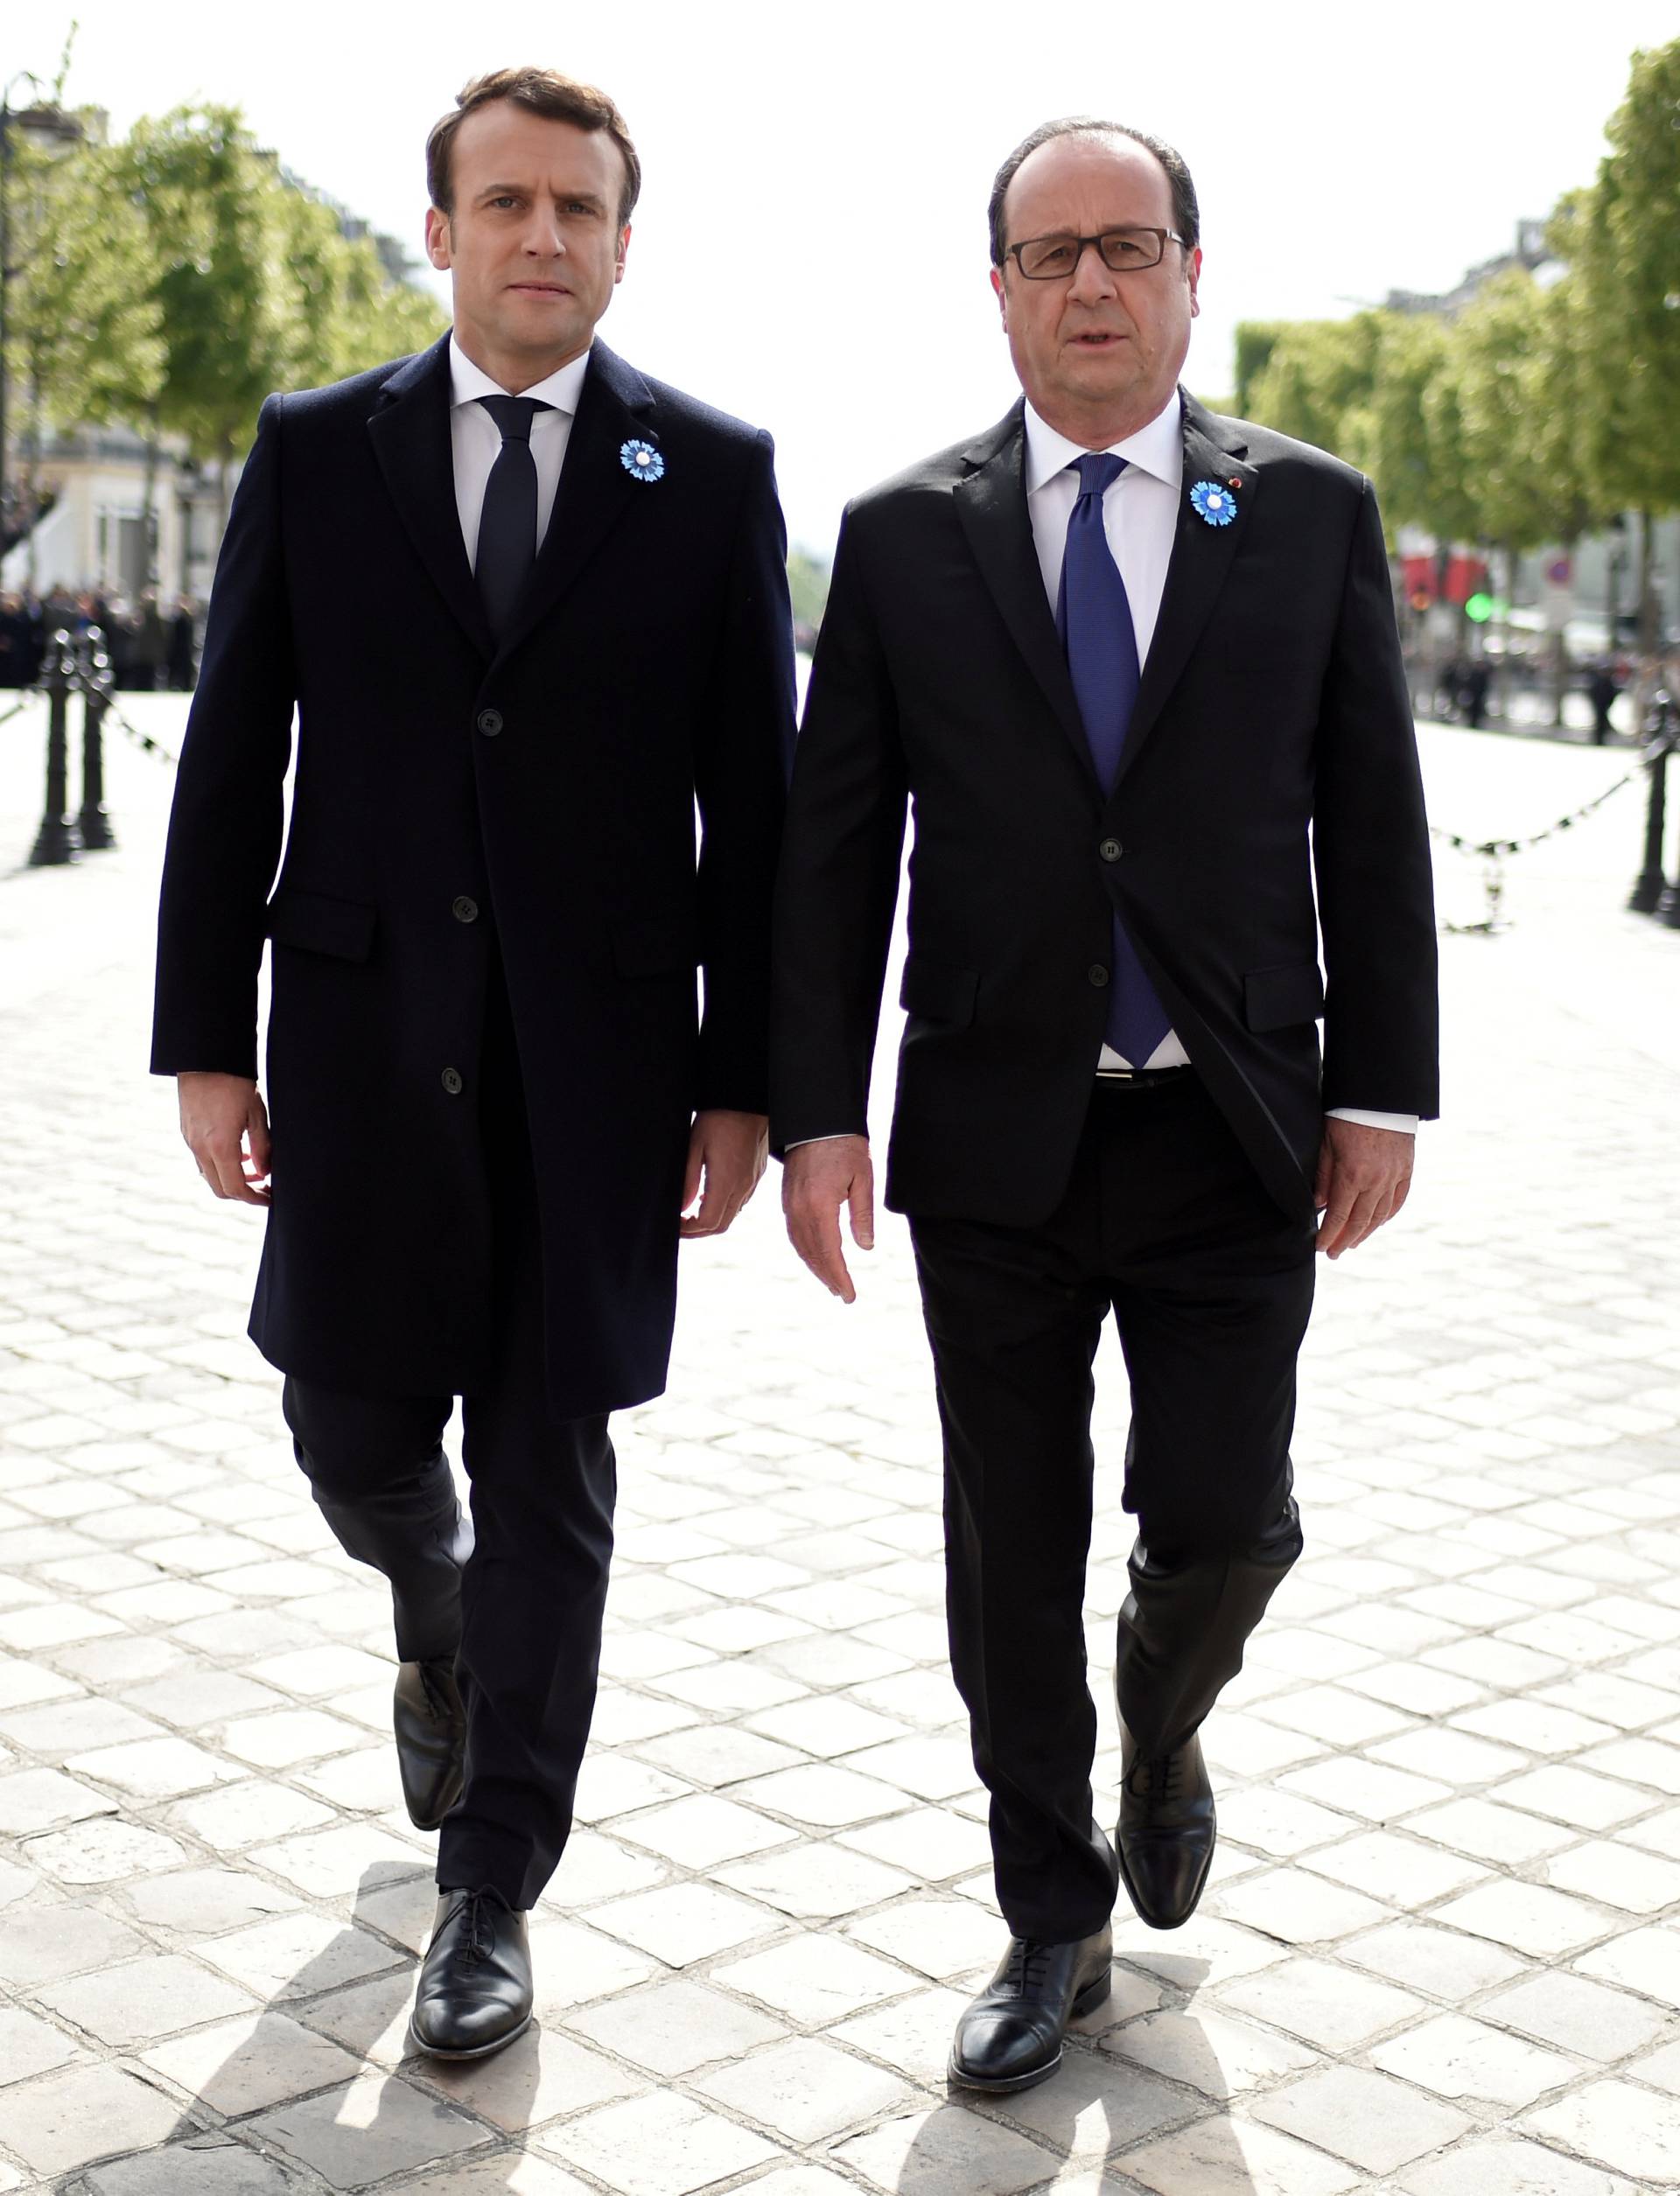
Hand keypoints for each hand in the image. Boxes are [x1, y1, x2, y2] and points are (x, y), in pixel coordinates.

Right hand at [179, 1072, 271, 1205]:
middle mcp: (200, 1148)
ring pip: (209, 1175)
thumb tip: (264, 1172)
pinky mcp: (186, 1132)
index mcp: (220, 1146)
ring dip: (231, 1178)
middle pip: (220, 1188)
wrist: (204, 1059)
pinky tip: (238, 1152)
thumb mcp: (257, 1114)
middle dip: (243, 1193)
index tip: (269, 1199)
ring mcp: (190, 1141)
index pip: (236, 1188)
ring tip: (254, 1168)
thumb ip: (262, 1147)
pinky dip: (220, 1165)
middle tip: (263, 1187)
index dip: (254, 1199)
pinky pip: (202, 1160)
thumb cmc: (234, 1082)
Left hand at [679, 1110, 767, 1237]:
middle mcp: (742, 1187)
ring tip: (691, 1212)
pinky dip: (722, 1208)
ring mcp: (752, 1182)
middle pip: (721, 1226)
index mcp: (727, 1181)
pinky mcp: (755, 1176)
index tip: (675, 1223)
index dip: (689, 1229)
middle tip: (680, 1224)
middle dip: (698, 1230)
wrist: (747, 1102)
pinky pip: (740, 1202)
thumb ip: (688, 1180)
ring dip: (710, 1220)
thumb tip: (681, 1207)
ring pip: (731, 1216)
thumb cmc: (720, 1118)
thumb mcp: (694, 1146)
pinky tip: (708, 1196)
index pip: (708, 1222)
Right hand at [783, 1135, 873, 1301]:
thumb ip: (862, 1215)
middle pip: (812, 1254)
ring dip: (814, 1266)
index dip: (839, 1276)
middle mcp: (799, 1209)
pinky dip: (804, 1250)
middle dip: (827, 1276)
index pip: (829, 1252)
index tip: (849, 1295)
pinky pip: (793, 1232)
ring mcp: (790, 1204)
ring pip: (800, 1245)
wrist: (817, 1119)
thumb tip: (865, 1247)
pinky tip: (815, 1256)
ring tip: (831, 1281)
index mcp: (820, 1205)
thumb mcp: (863, 1179)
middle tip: (843, 1294)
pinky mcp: (787, 1199)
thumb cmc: (845, 1145)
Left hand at [1314, 1117, 1413, 1257]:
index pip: (1338, 1216)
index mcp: (1352, 1175)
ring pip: (1380, 1215)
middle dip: (1344, 1240)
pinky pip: (1398, 1200)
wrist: (1380, 1094)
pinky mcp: (1406, 1169)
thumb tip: (1319, 1205)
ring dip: (1365, 1232)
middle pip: (1360, 1221)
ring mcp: (1394, 1176)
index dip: (1328, 1235)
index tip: (1320, 1247)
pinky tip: (1376, 1223)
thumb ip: (1323, 1177)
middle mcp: (1376, 1181)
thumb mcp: (1326, 1144)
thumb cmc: (1347, 1115)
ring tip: (1353, 1243)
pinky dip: (1386, 1215)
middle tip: (1334, 1253)